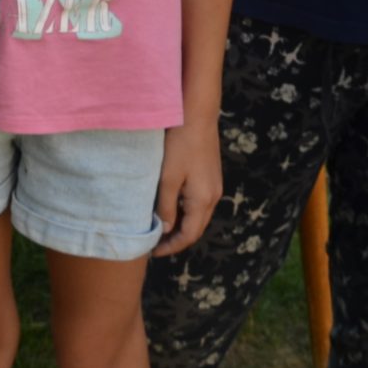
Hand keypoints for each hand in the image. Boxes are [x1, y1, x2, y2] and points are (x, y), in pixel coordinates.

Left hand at [152, 116, 223, 256]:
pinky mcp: (211, 176)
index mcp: (203, 200)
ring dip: (182, 225)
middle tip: (155, 244)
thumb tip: (165, 229)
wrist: (197, 115)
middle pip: (196, 228)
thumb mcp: (168, 178)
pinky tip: (171, 206)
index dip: (171, 246)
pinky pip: (199, 202)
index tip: (153, 252)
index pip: (189, 235)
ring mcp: (215, 186)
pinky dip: (186, 211)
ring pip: (198, 216)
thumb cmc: (180, 144)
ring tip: (160, 228)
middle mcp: (213, 197)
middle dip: (177, 239)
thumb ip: (166, 206)